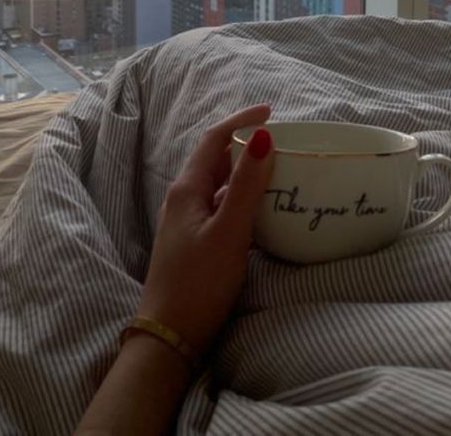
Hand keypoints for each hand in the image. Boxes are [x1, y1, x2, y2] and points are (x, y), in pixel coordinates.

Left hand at [136, 104, 273, 356]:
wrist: (169, 337)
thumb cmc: (198, 283)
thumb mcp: (229, 232)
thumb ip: (247, 186)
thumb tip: (264, 136)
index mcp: (187, 188)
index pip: (215, 139)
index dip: (242, 120)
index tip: (272, 112)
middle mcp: (184, 198)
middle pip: (216, 159)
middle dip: (246, 144)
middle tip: (282, 141)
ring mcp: (187, 221)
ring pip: (220, 184)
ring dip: (246, 173)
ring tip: (278, 170)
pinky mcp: (195, 242)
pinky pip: (221, 207)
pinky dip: (243, 199)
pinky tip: (262, 210)